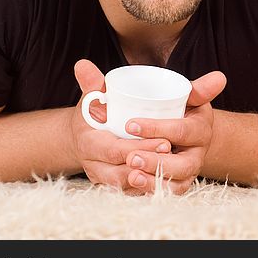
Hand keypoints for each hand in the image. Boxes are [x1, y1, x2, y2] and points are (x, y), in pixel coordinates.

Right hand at [70, 59, 173, 193]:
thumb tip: (82, 63)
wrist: (87, 133)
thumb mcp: (94, 95)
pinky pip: (134, 194)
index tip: (165, 141)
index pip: (115, 151)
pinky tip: (168, 180)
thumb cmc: (94, 110)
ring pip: (131, 187)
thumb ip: (94, 82)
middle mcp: (95, 166)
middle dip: (151, 163)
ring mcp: (106, 180)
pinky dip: (150, 189)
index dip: (139, 148)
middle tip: (174, 149)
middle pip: (124, 172)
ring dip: (153, 180)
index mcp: (88, 142)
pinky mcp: (117, 188)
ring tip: (175, 166)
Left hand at [121, 70, 225, 193]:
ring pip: (176, 182)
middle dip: (156, 162)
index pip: (182, 130)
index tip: (131, 124)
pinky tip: (134, 183)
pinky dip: (151, 190)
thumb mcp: (190, 96)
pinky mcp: (178, 183)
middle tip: (131, 157)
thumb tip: (220, 77)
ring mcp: (189, 170)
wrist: (185, 131)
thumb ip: (199, 88)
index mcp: (202, 128)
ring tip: (131, 174)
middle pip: (183, 164)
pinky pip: (168, 193)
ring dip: (152, 180)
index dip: (157, 129)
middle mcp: (198, 153)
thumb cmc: (183, 109)